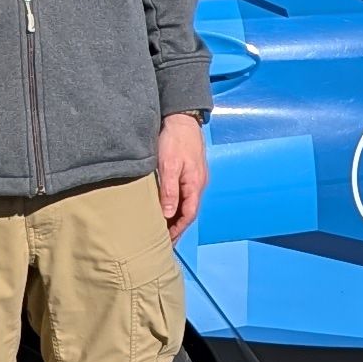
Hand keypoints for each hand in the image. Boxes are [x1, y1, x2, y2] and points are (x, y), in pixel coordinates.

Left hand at [156, 111, 208, 233]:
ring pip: (187, 204)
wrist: (182, 119)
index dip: (178, 230)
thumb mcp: (169, 165)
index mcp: (195, 185)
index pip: (188, 215)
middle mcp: (198, 184)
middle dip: (178, 228)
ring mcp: (196, 178)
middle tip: (164, 242)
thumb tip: (167, 214)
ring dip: (177, 217)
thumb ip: (169, 190)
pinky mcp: (191, 172)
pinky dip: (177, 205)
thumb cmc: (174, 141)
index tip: (166, 242)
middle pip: (189, 212)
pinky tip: (168, 208)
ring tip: (164, 229)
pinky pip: (185, 195)